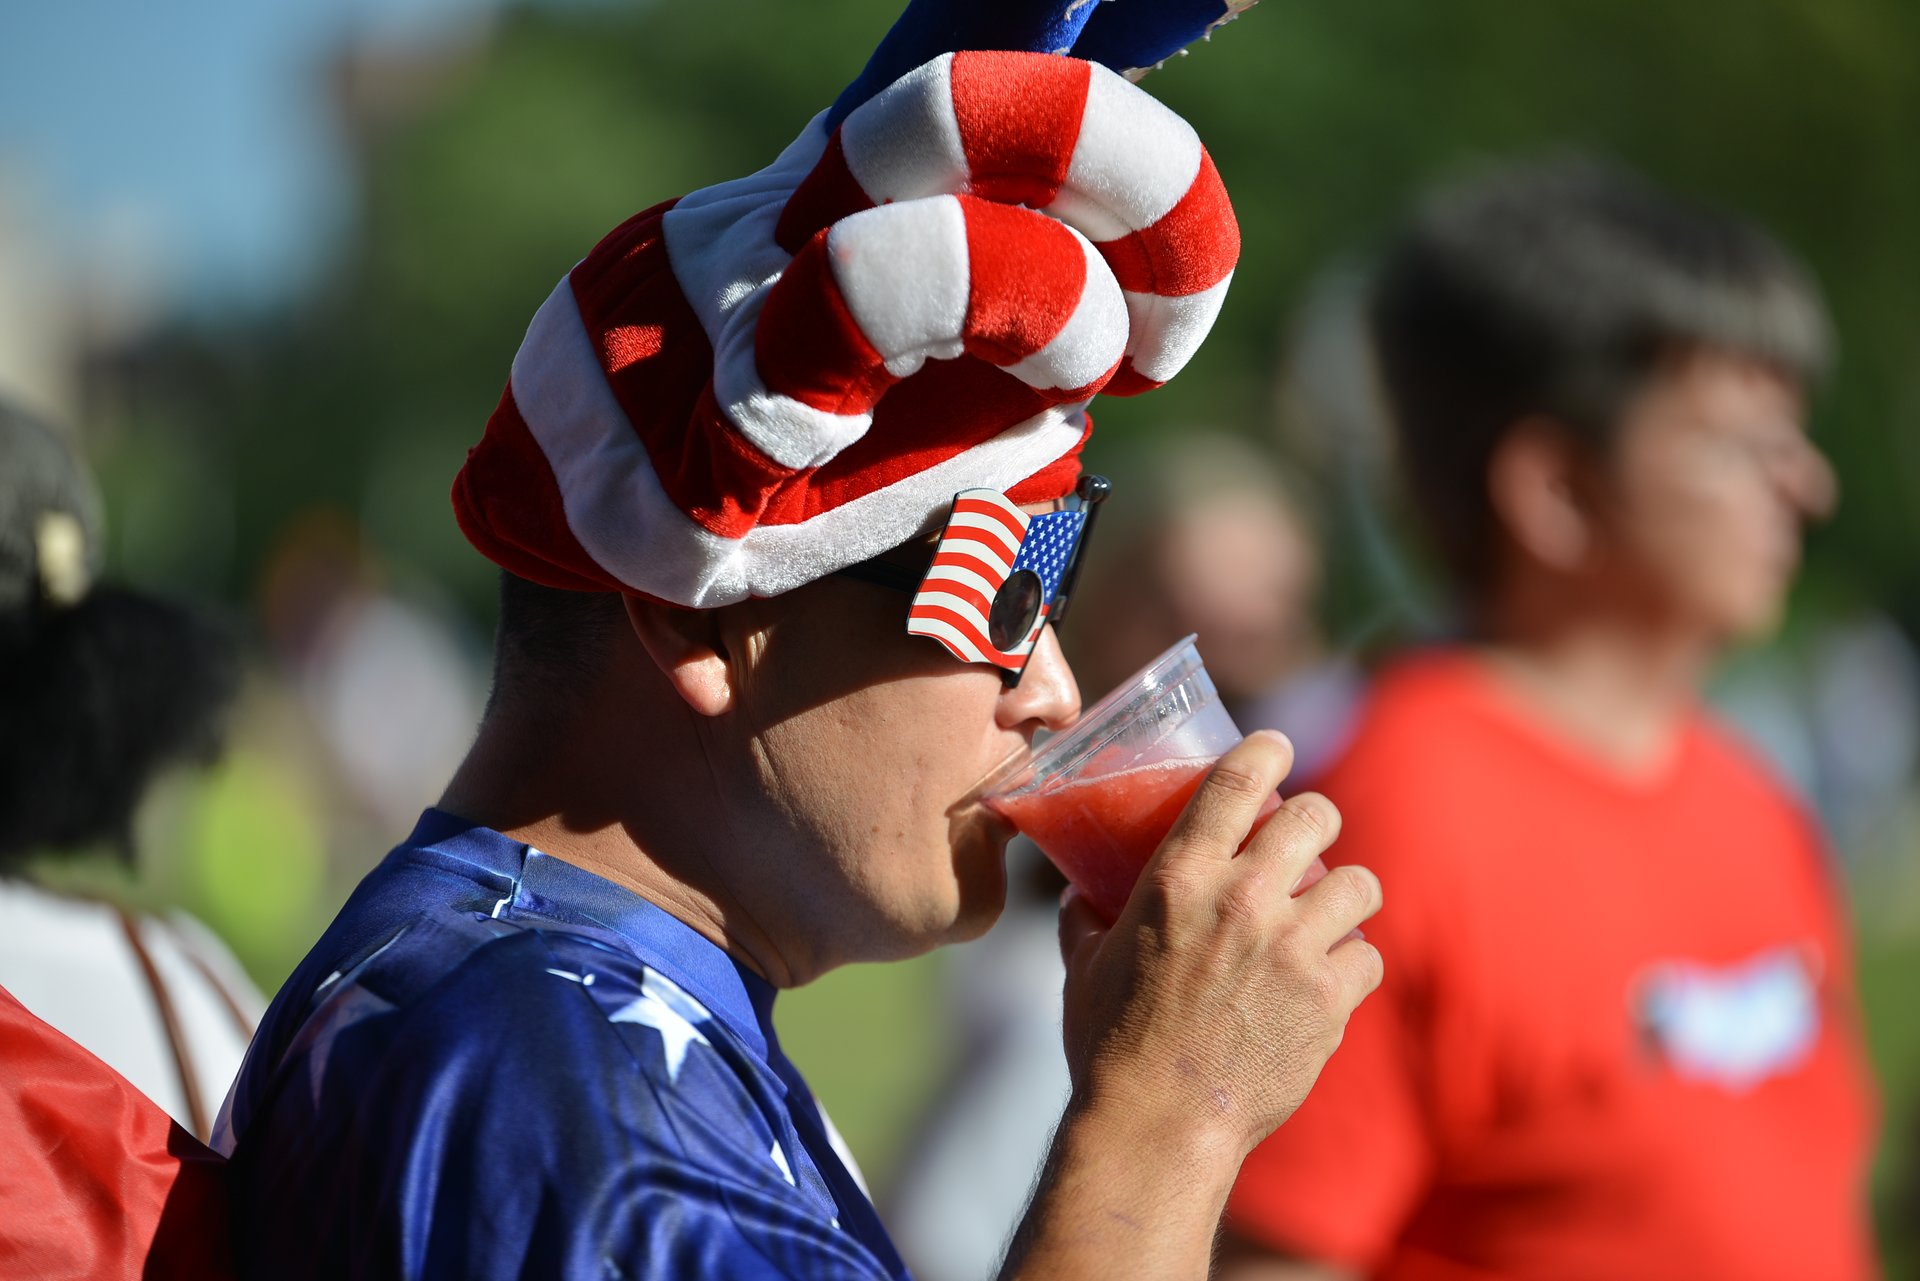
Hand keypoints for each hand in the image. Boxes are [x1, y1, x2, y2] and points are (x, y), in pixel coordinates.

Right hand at [1057, 730, 1383, 1158]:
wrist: (1157, 1126)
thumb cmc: (1109, 1045)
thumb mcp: (1083, 965)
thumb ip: (1084, 919)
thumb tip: (1078, 894)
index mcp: (1181, 877)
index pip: (1240, 779)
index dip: (1268, 750)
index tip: (1276, 748)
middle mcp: (1243, 900)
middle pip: (1317, 817)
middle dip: (1318, 820)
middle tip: (1309, 837)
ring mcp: (1293, 950)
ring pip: (1361, 884)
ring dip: (1346, 893)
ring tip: (1332, 908)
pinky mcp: (1328, 1002)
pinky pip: (1368, 957)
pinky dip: (1353, 963)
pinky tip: (1333, 976)